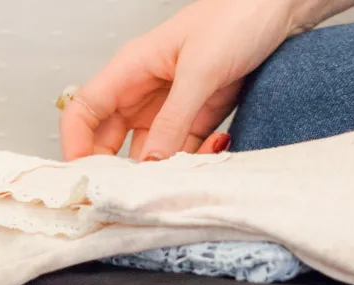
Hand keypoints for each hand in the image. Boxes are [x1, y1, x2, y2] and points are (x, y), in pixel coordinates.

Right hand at [59, 0, 300, 161]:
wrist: (277, 9)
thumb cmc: (235, 17)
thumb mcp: (201, 70)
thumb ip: (174, 118)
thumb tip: (149, 163)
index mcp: (130, 69)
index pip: (82, 111)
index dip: (75, 146)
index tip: (85, 180)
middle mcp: (144, 90)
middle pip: (110, 140)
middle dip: (119, 170)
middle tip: (134, 197)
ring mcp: (170, 105)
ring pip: (150, 152)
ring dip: (164, 170)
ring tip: (184, 177)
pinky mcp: (199, 116)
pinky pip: (184, 150)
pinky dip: (194, 159)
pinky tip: (214, 151)